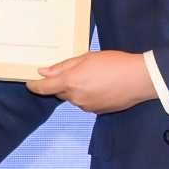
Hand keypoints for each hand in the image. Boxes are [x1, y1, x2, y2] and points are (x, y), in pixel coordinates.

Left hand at [27, 50, 155, 113]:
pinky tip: (101, 85)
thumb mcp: (87, 58)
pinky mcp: (97, 111)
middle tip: (75, 71)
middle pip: (60, 92)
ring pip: (73, 97)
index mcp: (70, 82)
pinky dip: (88, 94)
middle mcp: (75, 98)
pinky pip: (85, 102)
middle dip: (62, 83)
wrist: (139, 79)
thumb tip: (44, 72)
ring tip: (94, 76)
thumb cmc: (114, 63)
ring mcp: (86, 106)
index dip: (35, 86)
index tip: (30, 83)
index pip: (44, 88)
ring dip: (77, 88)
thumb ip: (63, 66)